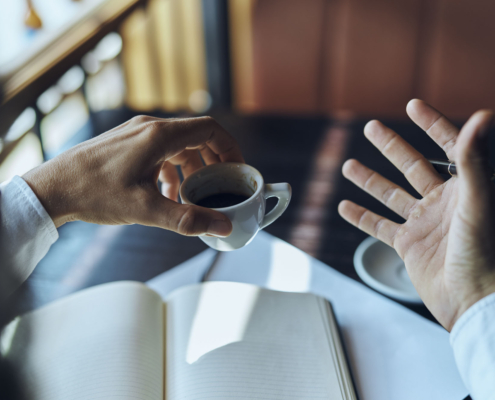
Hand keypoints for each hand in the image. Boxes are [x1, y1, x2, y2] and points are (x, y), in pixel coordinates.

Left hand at [23, 115, 243, 236]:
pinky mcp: (127, 144)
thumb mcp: (144, 209)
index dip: (230, 148)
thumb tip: (222, 226)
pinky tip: (168, 193)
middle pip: (196, 137)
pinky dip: (172, 170)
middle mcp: (149, 128)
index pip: (209, 130)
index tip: (237, 169)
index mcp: (159, 136)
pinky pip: (161, 152)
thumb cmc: (93, 193)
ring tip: (194, 196)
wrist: (52, 188)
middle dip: (213, 162)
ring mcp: (136, 134)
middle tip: (220, 185)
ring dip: (191, 169)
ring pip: (178, 145)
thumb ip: (187, 218)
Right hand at [338, 100, 494, 330]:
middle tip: (371, 127)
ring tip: (348, 165)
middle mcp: (443, 202)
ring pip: (392, 195)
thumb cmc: (485, 253)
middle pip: (412, 166)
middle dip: (391, 145)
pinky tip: (345, 206)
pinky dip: (362, 217)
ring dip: (370, 179)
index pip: (449, 146)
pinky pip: (380, 227)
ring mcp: (424, 224)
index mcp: (465, 188)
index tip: (414, 105)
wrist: (474, 301)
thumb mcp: (478, 201)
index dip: (433, 124)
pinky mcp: (409, 246)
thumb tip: (482, 117)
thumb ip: (474, 161)